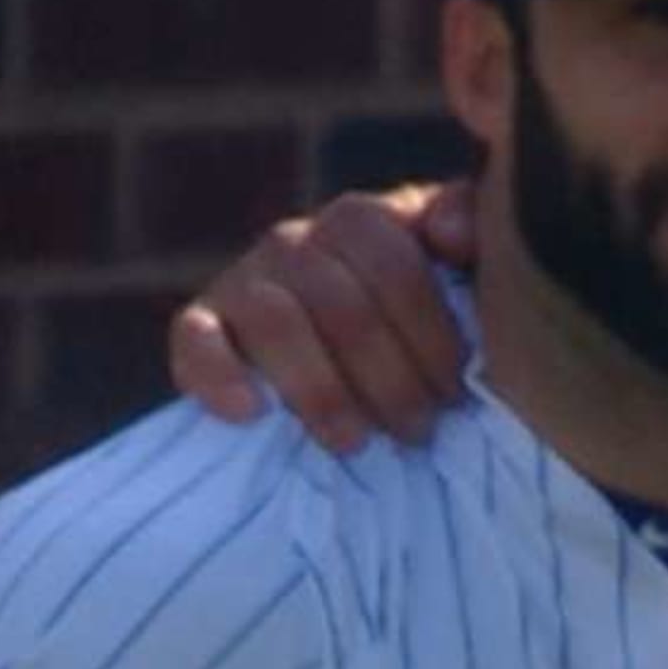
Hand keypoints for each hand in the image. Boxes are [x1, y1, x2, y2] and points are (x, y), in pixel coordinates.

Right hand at [167, 182, 477, 454]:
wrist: (342, 370)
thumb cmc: (416, 329)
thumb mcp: (460, 278)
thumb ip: (473, 237)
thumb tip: (457, 232)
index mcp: (361, 223)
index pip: (392, 262)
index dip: (428, 331)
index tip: (457, 390)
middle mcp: (296, 242)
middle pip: (340, 301)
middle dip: (387, 376)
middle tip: (419, 432)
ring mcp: (243, 280)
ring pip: (274, 320)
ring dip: (320, 389)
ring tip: (355, 444)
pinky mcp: (198, 325)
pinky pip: (194, 338)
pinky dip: (217, 374)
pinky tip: (250, 414)